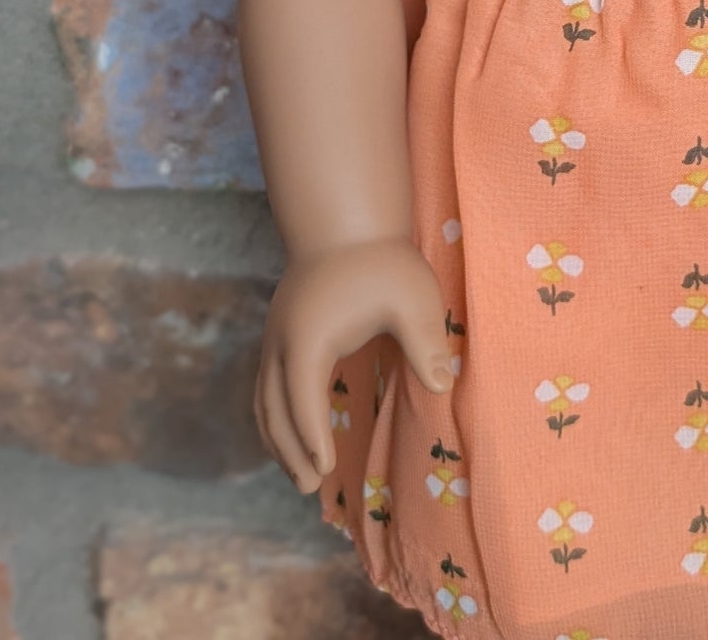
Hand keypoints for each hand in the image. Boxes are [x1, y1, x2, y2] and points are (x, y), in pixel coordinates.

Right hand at [255, 233, 453, 491]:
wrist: (345, 219)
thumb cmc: (382, 260)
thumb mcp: (412, 297)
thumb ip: (426, 342)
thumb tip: (443, 385)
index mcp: (309, 336)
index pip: (303, 398)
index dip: (311, 436)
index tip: (324, 470)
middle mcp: (282, 340)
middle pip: (274, 407)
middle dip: (290, 450)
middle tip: (310, 487)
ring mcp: (275, 335)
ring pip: (264, 399)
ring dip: (278, 438)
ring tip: (299, 473)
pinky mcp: (280, 331)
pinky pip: (267, 385)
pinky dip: (275, 415)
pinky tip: (293, 431)